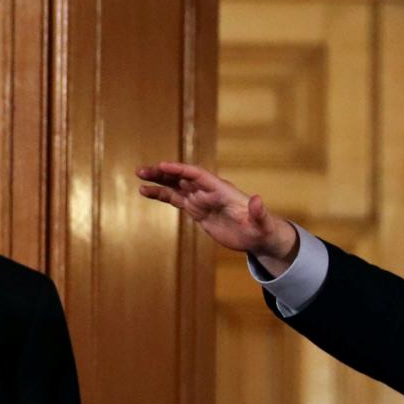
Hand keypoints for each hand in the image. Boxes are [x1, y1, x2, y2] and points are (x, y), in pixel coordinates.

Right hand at [137, 162, 298, 269]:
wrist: (258, 237)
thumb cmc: (262, 229)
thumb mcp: (262, 223)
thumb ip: (259, 212)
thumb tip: (258, 200)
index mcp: (222, 190)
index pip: (198, 175)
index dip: (181, 170)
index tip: (163, 166)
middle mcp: (209, 191)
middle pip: (183, 177)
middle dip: (163, 173)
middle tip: (143, 171)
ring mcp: (202, 200)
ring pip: (176, 186)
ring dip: (158, 182)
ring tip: (140, 179)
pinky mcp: (197, 210)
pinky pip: (176, 199)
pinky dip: (161, 195)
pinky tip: (146, 192)